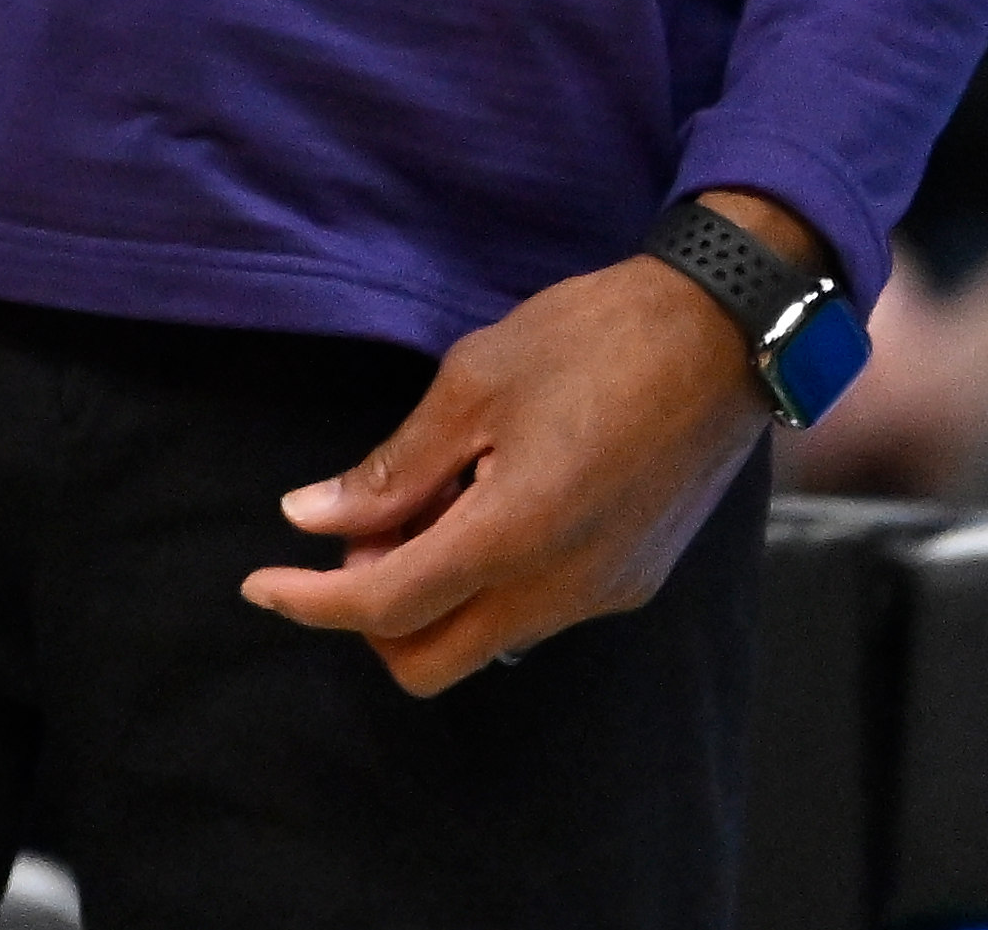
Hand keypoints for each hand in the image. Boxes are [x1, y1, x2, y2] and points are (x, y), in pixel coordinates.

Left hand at [242, 198, 791, 695]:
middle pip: (428, 658)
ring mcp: (605, 593)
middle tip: (360, 534)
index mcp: (514, 536)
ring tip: (437, 495)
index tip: (261, 584)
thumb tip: (312, 520)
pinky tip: (494, 497)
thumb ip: (392, 469)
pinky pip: (536, 612)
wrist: (726, 329)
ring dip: (434, 595)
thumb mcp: (475, 381)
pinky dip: (490, 580)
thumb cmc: (596, 337)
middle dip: (371, 616)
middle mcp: (563, 588)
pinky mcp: (634, 580)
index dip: (309, 602)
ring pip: (484, 637)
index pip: (384, 607)